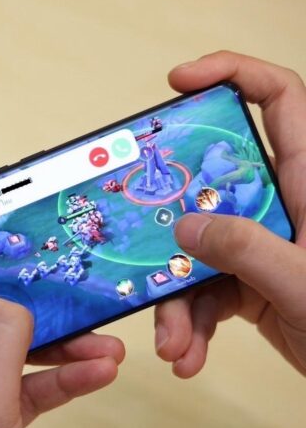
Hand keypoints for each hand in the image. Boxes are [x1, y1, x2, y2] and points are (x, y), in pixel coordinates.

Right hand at [155, 50, 305, 377]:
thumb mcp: (303, 283)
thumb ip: (245, 249)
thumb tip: (184, 226)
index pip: (280, 100)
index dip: (232, 74)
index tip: (178, 82)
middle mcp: (280, 206)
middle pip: (210, 181)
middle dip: (170, 212)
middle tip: (138, 226)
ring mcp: (263, 244)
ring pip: (199, 247)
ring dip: (176, 297)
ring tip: (171, 340)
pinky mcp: (251, 282)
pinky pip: (205, 290)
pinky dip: (190, 323)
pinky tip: (186, 353)